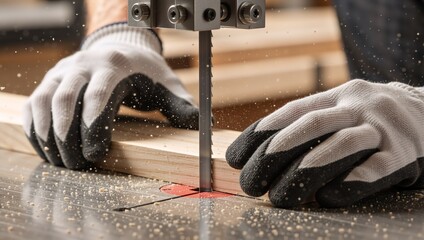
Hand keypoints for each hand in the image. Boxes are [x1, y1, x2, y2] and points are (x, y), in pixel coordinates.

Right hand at [23, 23, 197, 168]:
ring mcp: (63, 72)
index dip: (95, 126)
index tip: (97, 154)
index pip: (98, 94)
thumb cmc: (146, 72)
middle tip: (77, 165)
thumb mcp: (167, 84)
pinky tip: (45, 148)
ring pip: (45, 101)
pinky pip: (35, 103)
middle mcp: (83, 64)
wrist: (121, 49)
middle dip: (69, 136)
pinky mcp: (50, 81)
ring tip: (61, 162)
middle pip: (66, 99)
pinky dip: (36, 127)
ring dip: (49, 135)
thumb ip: (181, 105)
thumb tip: (199, 126)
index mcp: (114, 65)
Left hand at [226, 80, 423, 207]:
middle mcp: (358, 106)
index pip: (291, 112)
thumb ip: (309, 126)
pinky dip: (351, 182)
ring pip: (342, 144)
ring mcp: (383, 128)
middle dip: (274, 155)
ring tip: (280, 196)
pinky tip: (329, 196)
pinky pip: (378, 168)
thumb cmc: (370, 121)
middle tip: (250, 183)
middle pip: (311, 126)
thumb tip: (262, 153)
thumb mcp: (340, 112)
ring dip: (305, 172)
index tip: (236, 157)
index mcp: (337, 96)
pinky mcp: (406, 153)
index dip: (260, 134)